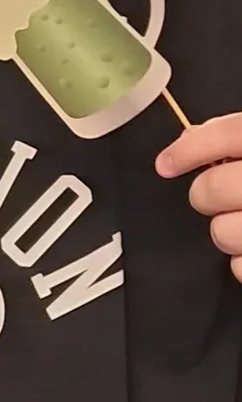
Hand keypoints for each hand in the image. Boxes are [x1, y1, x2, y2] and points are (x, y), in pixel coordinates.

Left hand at [157, 113, 241, 281]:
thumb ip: (236, 139)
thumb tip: (193, 134)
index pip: (230, 134)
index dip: (191, 147)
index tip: (166, 164)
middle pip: (212, 189)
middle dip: (204, 194)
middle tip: (216, 195)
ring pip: (222, 233)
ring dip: (225, 230)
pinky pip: (240, 267)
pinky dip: (240, 261)